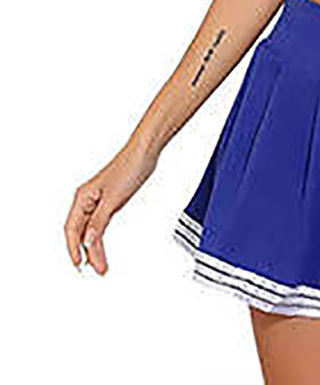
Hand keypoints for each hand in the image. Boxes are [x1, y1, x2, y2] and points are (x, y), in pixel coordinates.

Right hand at [63, 138, 158, 274]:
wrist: (145, 152)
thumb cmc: (130, 167)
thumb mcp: (113, 199)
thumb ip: (99, 221)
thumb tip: (87, 241)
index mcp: (83, 197)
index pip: (71, 229)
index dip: (73, 249)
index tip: (79, 265)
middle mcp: (87, 199)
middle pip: (80, 232)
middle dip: (86, 252)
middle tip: (95, 269)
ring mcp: (98, 200)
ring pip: (91, 229)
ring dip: (95, 247)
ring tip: (101, 264)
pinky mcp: (109, 199)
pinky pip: (100, 223)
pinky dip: (100, 235)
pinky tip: (101, 245)